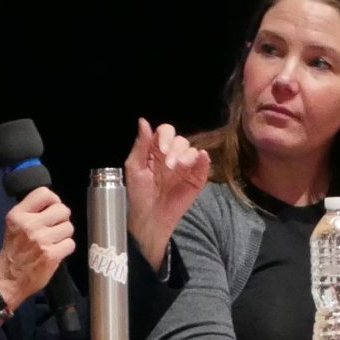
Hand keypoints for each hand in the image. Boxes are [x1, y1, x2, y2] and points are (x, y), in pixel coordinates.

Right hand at [0, 188, 75, 307]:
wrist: (8, 279)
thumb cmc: (14, 251)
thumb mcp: (15, 225)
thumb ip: (31, 212)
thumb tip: (54, 203)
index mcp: (18, 214)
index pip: (44, 193)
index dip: (53, 200)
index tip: (52, 209)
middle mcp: (29, 225)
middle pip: (62, 209)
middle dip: (62, 219)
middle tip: (54, 228)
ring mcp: (41, 240)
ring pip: (69, 227)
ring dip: (64, 235)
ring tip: (53, 242)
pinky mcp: (51, 255)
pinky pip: (70, 244)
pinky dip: (65, 248)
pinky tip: (55, 252)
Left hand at [125, 117, 209, 264]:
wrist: (150, 219)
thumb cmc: (139, 195)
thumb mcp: (135, 168)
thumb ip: (141, 145)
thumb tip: (143, 121)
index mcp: (156, 151)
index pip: (165, 132)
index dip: (165, 137)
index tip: (162, 150)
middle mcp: (172, 156)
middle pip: (180, 140)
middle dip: (175, 149)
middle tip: (169, 165)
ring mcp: (185, 167)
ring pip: (192, 150)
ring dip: (187, 155)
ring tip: (179, 167)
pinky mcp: (196, 179)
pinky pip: (204, 164)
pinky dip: (204, 159)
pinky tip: (201, 158)